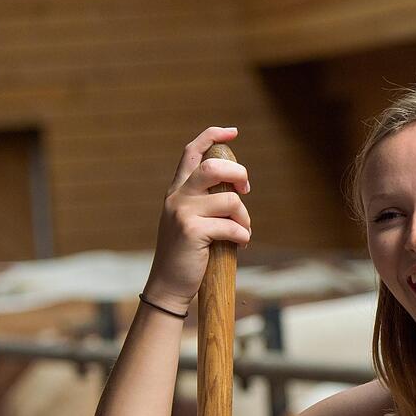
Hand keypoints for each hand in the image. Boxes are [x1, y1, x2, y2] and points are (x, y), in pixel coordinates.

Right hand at [143, 127, 251, 314]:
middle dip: (239, 174)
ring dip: (245, 217)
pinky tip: (241, 244)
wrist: (169, 284)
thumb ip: (205, 201)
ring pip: (230, 199)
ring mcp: (182, 212)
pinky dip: (243, 235)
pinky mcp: (191, 231)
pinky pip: (231, 226)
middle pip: (214, 167)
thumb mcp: (191, 221)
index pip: (191, 151)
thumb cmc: (188, 254)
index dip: (212, 136)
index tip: (233, 131)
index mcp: (177, 191)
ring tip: (243, 231)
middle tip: (246, 190)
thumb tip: (236, 187)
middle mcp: (177, 197)